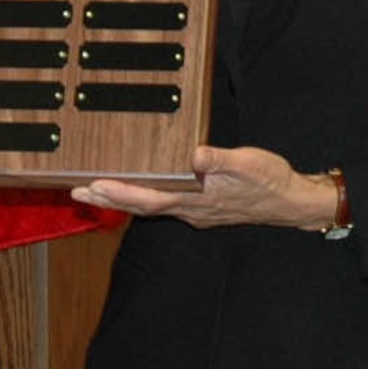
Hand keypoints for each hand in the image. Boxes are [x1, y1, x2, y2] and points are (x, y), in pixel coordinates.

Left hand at [72, 144, 337, 230]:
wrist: (291, 203)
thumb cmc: (270, 180)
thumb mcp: (248, 163)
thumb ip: (220, 160)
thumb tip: (194, 156)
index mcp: (198, 199)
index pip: (150, 199)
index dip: (121, 194)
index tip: (95, 185)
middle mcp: (191, 210)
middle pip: (142, 207)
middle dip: (109, 198)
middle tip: (76, 190)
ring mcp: (195, 212)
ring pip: (150, 207)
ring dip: (121, 200)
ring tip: (93, 191)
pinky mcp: (201, 209)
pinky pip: (164, 205)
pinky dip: (142, 199)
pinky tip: (135, 192)